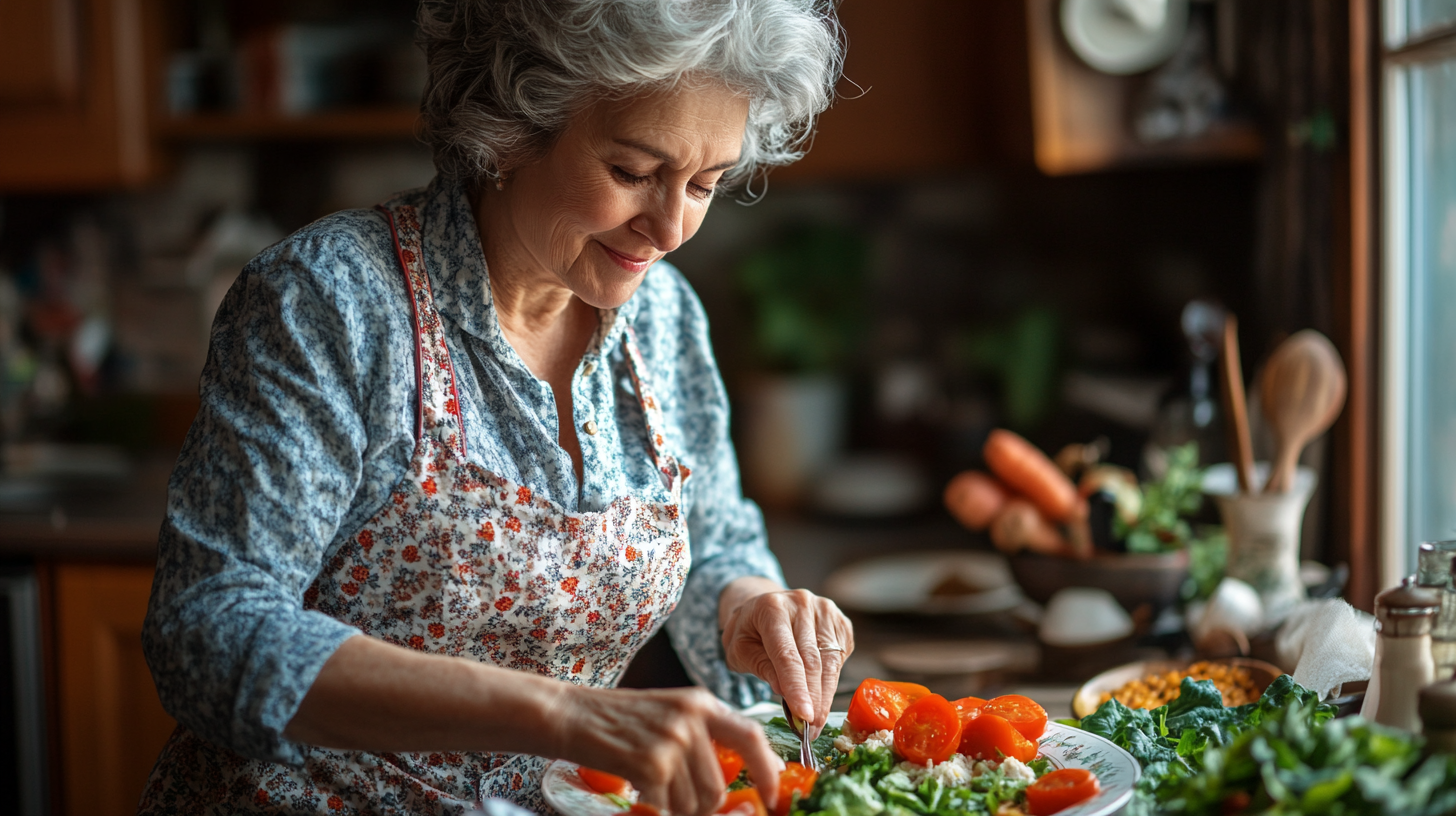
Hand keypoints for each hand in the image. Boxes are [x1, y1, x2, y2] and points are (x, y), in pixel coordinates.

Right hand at [553, 686, 783, 815]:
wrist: (568, 714)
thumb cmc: (617, 719)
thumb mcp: (668, 713)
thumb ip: (703, 736)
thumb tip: (739, 774)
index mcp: (701, 702)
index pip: (751, 737)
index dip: (767, 770)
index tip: (772, 795)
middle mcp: (691, 718)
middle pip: (719, 785)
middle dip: (703, 805)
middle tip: (678, 800)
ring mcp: (672, 741)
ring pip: (695, 802)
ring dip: (678, 809)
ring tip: (654, 790)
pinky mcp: (651, 764)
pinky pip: (668, 808)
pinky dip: (656, 810)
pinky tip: (639, 793)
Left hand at [720, 580, 855, 727]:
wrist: (763, 605)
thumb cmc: (748, 631)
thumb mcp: (739, 650)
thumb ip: (760, 666)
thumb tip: (784, 691)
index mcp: (772, 608)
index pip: (786, 655)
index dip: (796, 688)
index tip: (804, 716)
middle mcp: (802, 604)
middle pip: (812, 661)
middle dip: (813, 699)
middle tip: (810, 730)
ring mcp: (825, 610)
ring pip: (830, 663)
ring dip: (825, 696)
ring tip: (817, 722)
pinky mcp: (840, 622)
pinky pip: (840, 658)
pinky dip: (831, 681)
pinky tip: (820, 694)